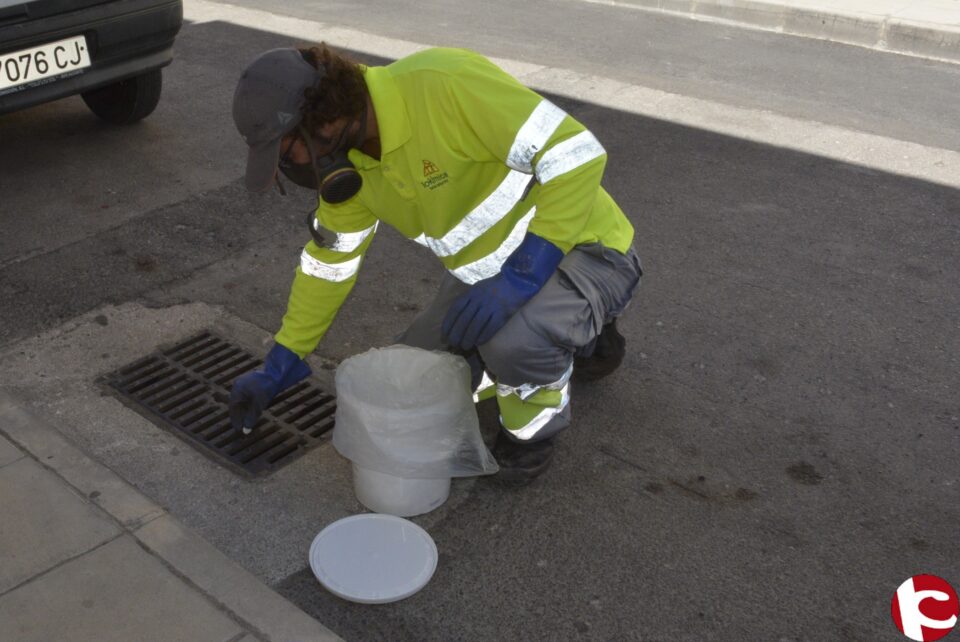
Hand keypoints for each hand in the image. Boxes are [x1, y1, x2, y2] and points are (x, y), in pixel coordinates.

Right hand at [229, 343, 310, 434]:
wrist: (277, 374)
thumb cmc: (267, 388)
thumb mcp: (259, 405)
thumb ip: (251, 417)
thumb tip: (246, 429)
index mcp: (237, 390)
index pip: (233, 408)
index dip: (235, 419)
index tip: (238, 429)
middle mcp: (238, 385)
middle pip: (236, 404)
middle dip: (239, 415)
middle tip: (242, 426)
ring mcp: (243, 383)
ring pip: (241, 400)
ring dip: (244, 410)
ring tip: (247, 420)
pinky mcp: (250, 382)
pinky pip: (246, 396)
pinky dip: (248, 404)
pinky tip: (252, 410)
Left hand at [443, 233, 562, 350]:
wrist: (516, 281)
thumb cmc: (495, 286)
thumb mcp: (478, 288)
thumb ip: (468, 300)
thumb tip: (457, 317)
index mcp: (472, 292)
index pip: (456, 309)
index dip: (449, 322)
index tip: (444, 333)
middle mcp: (480, 299)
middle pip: (464, 320)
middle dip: (457, 333)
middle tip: (453, 343)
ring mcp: (491, 306)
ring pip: (476, 325)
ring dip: (468, 337)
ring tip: (465, 346)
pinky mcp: (502, 313)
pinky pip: (490, 328)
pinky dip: (483, 336)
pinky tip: (478, 342)